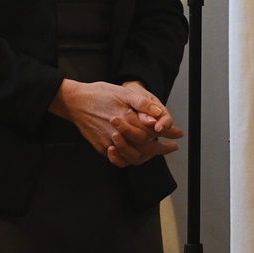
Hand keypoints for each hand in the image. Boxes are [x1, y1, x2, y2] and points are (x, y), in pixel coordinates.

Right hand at [50, 79, 183, 166]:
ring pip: (132, 157)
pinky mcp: (100, 147)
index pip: (152, 132)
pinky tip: (135, 154)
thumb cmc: (99, 94)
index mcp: (126, 119)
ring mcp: (108, 143)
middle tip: (173, 147)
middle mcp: (118, 134)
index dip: (168, 134)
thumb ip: (143, 105)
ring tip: (157, 151)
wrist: (74, 101)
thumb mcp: (124, 92)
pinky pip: (118, 160)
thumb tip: (159, 114)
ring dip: (147, 156)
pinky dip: (129, 159)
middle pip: (145, 148)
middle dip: (162, 149)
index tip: (179, 134)